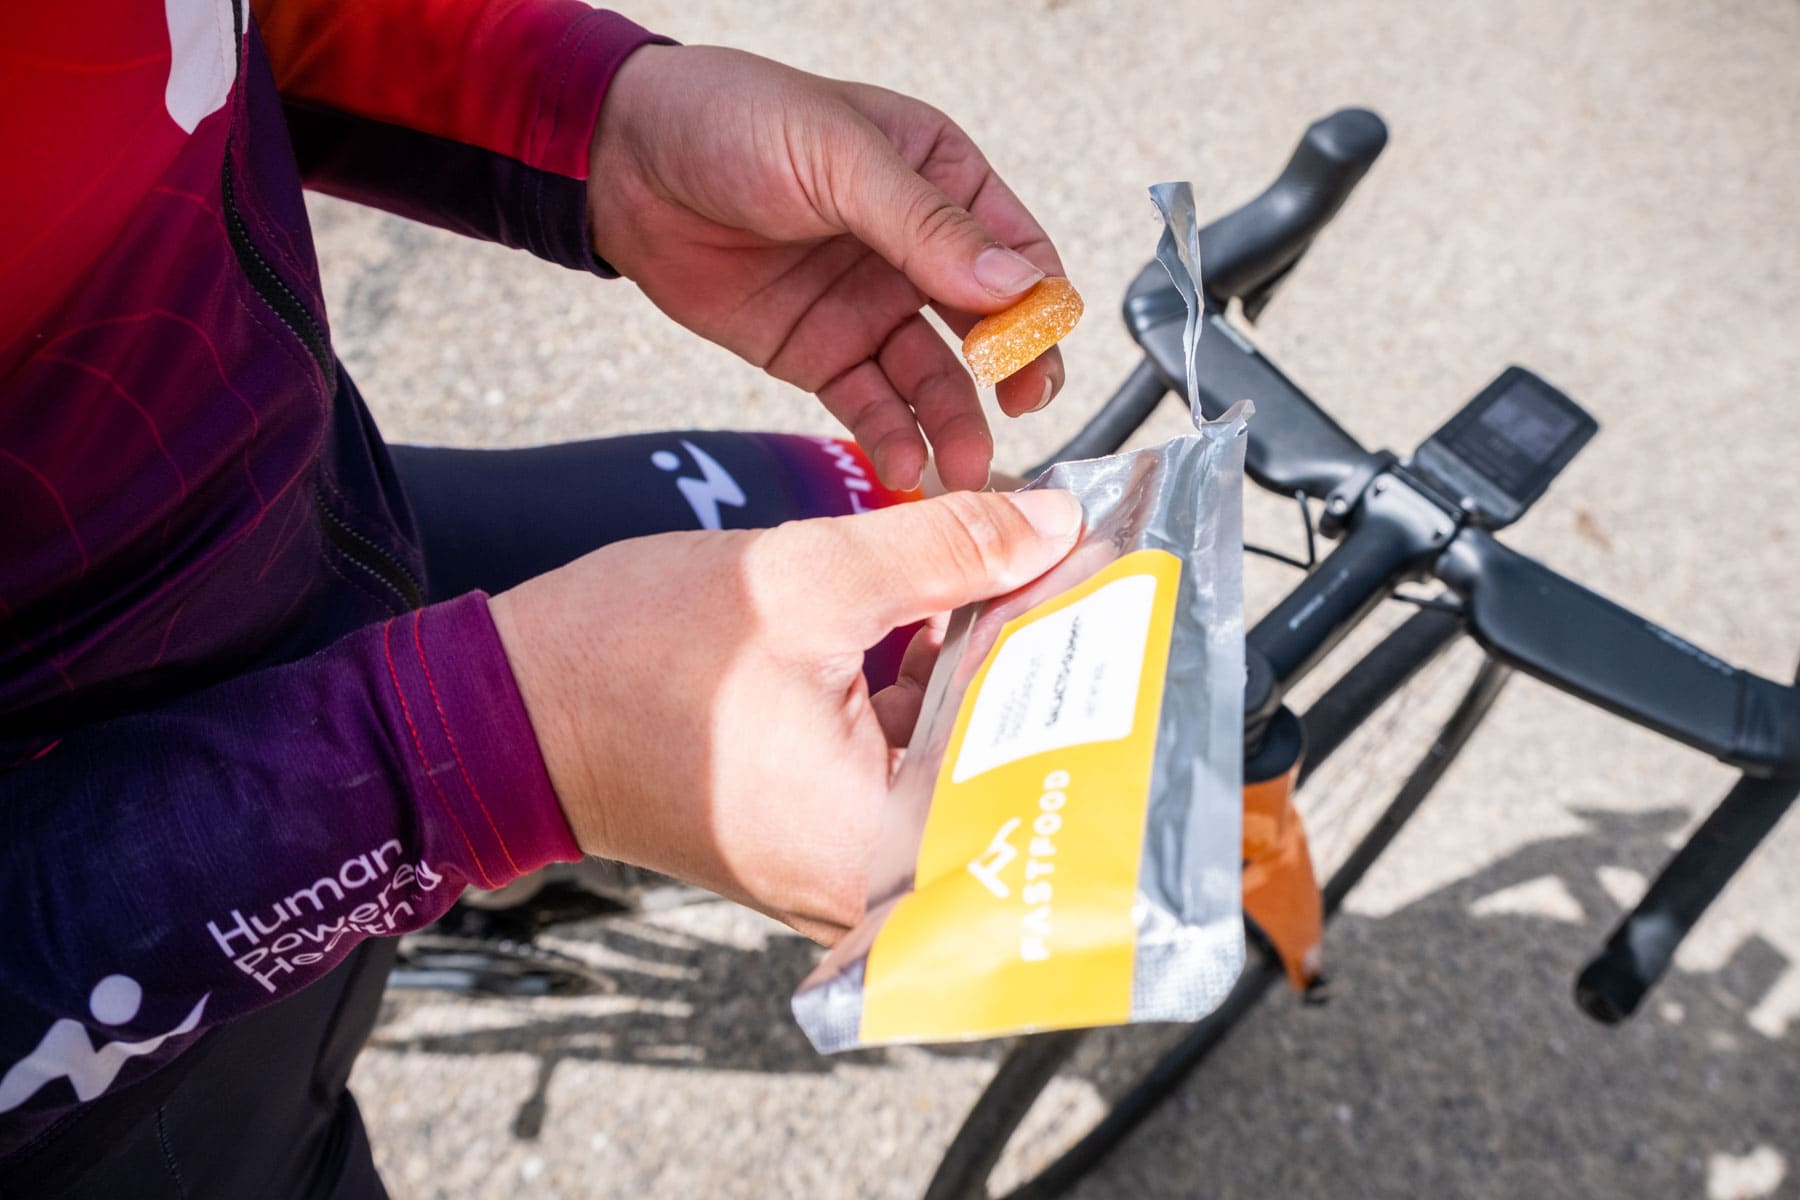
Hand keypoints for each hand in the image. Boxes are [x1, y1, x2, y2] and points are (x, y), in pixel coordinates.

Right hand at [488, 489, 1082, 942]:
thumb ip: (945, 548)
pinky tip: (949, 607)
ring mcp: (847, 854)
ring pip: (960, 752)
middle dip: (1044, 656)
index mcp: (884, 844)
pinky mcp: (822, 821)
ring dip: (988, 663)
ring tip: (1024, 572)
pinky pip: (907, 753)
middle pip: (1010, 761)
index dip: (1083, 650)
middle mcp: (877, 876)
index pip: (1037, 753)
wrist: (507, 709)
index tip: (1112, 572)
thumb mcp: (806, 579)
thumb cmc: (625, 666)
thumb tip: (1048, 521)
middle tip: (1080, 565)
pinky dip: (930, 682)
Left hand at [587, 45, 1066, 492]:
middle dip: (1013, 373)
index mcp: (941, 179)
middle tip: (1020, 410)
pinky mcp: (822, 354)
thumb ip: (925, 225)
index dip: (1037, 302)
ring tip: (966, 467)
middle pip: (990, 326)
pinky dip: (894, 437)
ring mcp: (870, 307)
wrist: (622, 161)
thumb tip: (1014, 286)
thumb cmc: (732, 121)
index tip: (1035, 344)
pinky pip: (872, 404)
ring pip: (935, 377)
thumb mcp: (837, 156)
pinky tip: (907, 465)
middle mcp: (917, 251)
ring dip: (956, 422)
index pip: (1018, 251)